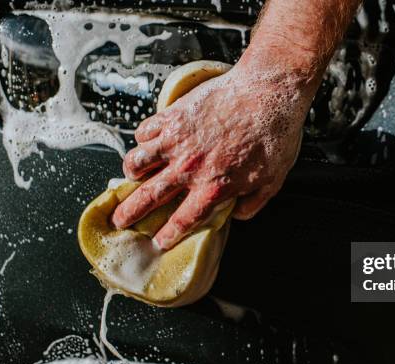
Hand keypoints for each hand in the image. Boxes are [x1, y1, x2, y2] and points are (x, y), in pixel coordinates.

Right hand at [111, 63, 310, 249]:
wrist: (267, 92)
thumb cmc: (274, 134)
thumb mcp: (273, 180)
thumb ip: (252, 204)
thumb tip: (236, 215)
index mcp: (213, 186)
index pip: (184, 219)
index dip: (169, 234)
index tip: (159, 241)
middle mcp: (189, 167)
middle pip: (151, 196)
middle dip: (131, 212)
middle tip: (120, 220)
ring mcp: (177, 140)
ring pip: (139, 161)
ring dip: (131, 172)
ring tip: (130, 177)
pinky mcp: (174, 115)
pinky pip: (146, 130)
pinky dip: (142, 139)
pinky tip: (147, 141)